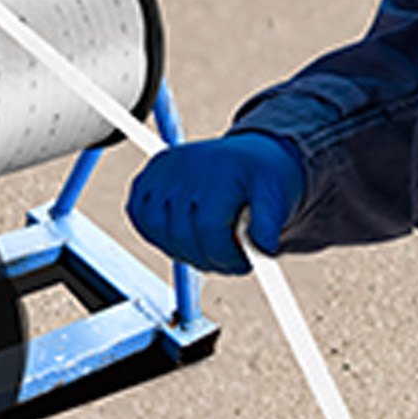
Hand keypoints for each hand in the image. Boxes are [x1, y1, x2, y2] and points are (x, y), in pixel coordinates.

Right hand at [126, 131, 304, 273]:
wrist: (249, 155)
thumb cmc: (263, 177)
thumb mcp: (278, 196)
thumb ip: (270, 224)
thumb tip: (263, 250)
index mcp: (218, 170)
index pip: (209, 228)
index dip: (226, 256)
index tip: (243, 263)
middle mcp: (184, 166)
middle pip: (181, 234)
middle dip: (207, 259)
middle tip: (227, 261)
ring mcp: (161, 172)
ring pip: (157, 229)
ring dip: (182, 249)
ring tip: (208, 247)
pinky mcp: (147, 178)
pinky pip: (139, 216)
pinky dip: (157, 234)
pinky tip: (183, 235)